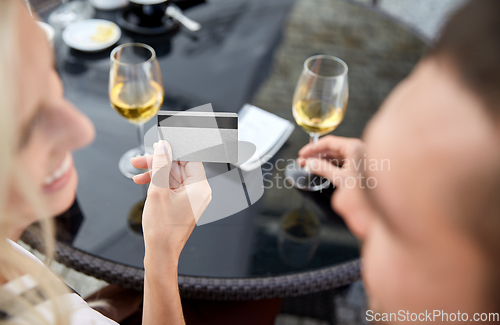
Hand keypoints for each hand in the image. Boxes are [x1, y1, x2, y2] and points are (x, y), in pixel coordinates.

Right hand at [131, 140, 211, 261]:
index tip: (158, 143)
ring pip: (174, 175)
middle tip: (139, 160)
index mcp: (200, 187)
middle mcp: (200, 191)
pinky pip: (172, 186)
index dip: (173, 149)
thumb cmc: (162, 228)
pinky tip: (142, 182)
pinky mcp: (184, 203)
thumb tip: (163, 146)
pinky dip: (158, 183)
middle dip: (158, 162)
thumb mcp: (158, 191)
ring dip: (155, 172)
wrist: (161, 254)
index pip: (190, 157)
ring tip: (136, 172)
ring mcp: (192, 198)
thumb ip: (161, 165)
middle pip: (179, 166)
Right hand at [297, 135, 364, 186]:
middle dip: (316, 155)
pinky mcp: (360, 167)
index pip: (329, 142)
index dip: (313, 147)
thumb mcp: (341, 178)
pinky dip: (331, 165)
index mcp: (354, 148)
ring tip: (309, 166)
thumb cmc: (368, 191)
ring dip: (322, 161)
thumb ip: (323, 169)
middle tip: (303, 161)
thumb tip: (310, 163)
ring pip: (337, 156)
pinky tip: (322, 170)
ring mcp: (360, 158)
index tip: (303, 153)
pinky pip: (342, 162)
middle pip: (332, 148)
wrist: (382, 205)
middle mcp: (358, 150)